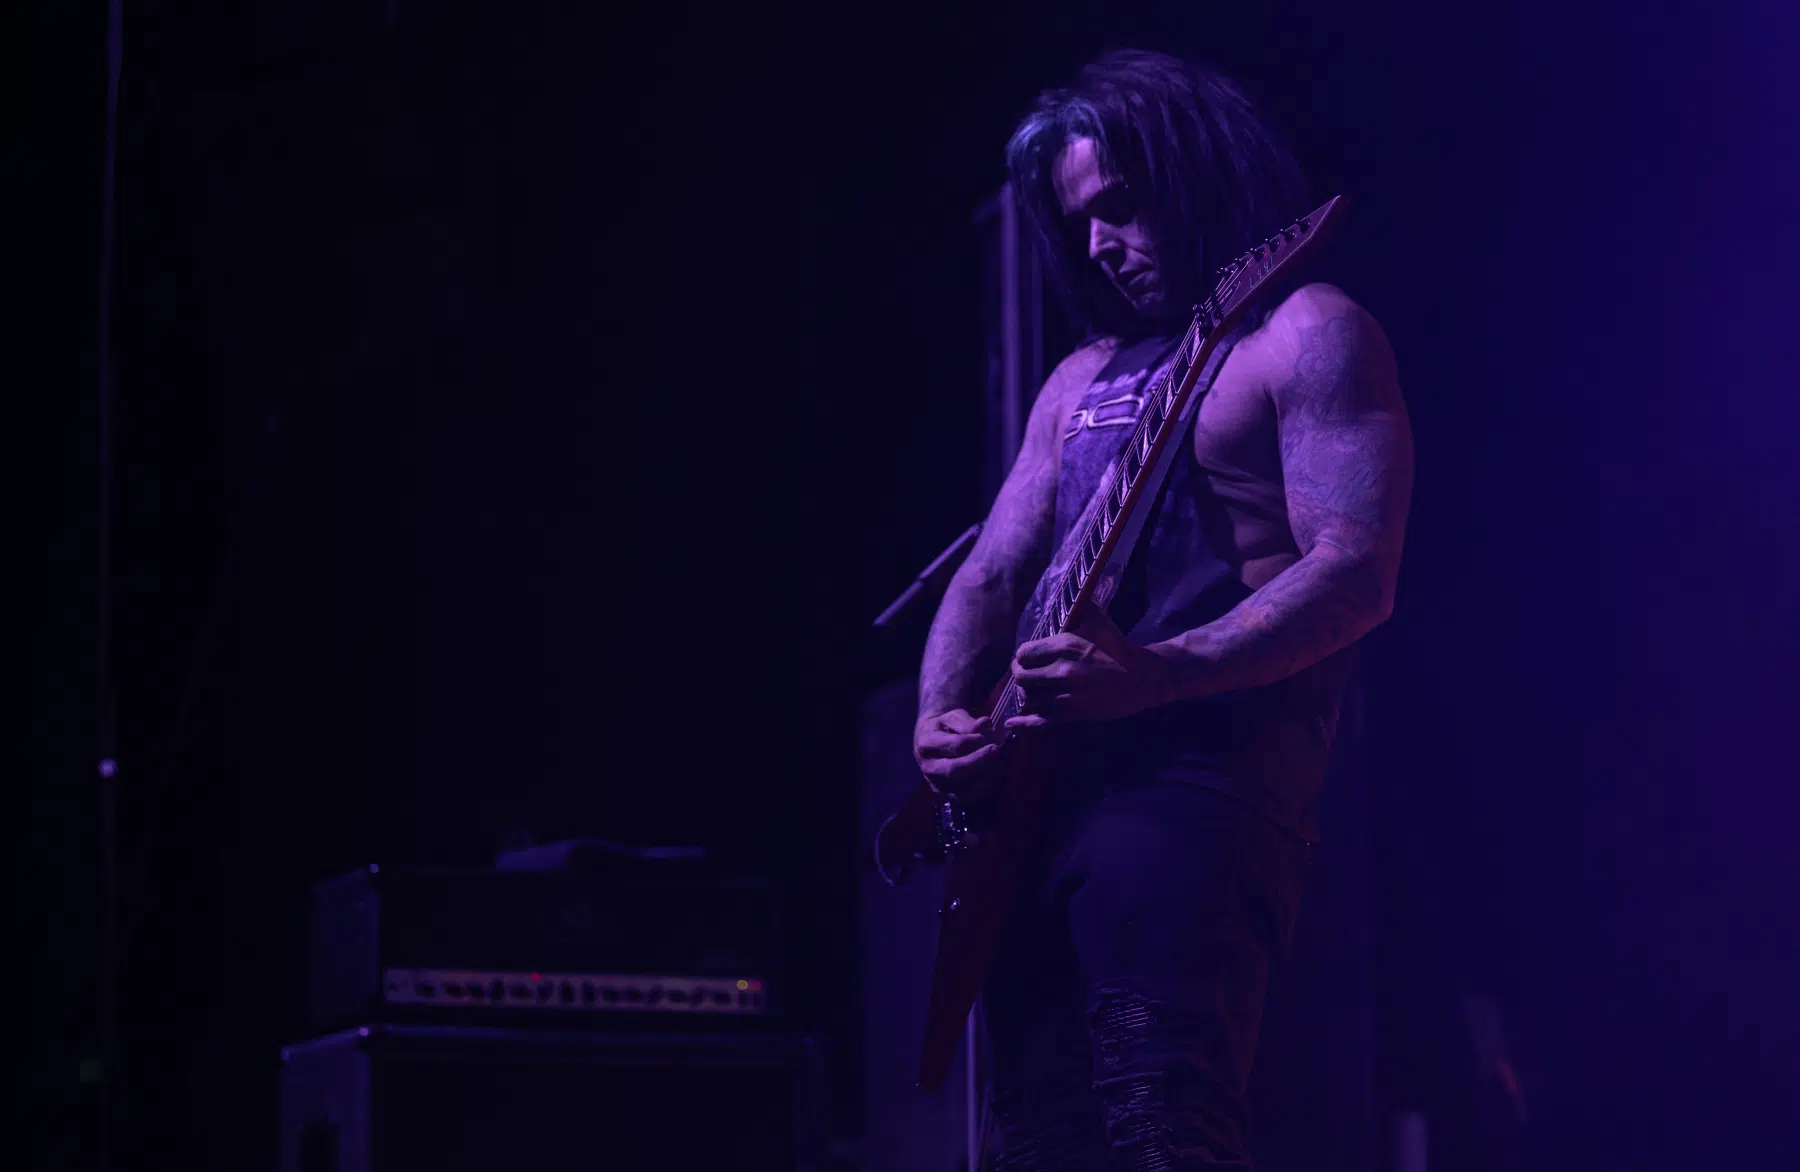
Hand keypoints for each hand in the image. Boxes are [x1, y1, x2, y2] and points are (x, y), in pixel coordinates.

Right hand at [914, 708, 1000, 795]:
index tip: (988, 733)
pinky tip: (992, 776)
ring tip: (998, 763)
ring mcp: (936, 783)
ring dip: (984, 778)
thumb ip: (967, 722)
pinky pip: (966, 798)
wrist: (931, 740)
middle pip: (954, 770)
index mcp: (926, 744)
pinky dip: (982, 789)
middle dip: (979, 761)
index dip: (976, 741)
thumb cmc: (945, 727)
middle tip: (996, 750)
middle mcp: (928, 767)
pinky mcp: (945, 795)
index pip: (955, 745)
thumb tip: (985, 724)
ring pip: (960, 788)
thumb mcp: (952, 717)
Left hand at [1007, 606, 1176, 728]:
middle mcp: (1062, 671)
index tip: (1028, 657)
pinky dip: (1024, 723)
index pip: (1024, 653)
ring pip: (1030, 698)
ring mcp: (1066, 695)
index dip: (1022, 656)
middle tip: (1026, 673)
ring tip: (1033, 689)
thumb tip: (1066, 589)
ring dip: (1028, 693)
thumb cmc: (1117, 646)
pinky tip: (1012, 723)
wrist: (1142, 678)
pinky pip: (1041, 721)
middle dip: (1021, 674)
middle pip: (1021, 677)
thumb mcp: (1098, 620)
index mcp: (1065, 646)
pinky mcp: (1073, 714)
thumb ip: (1077, 606)